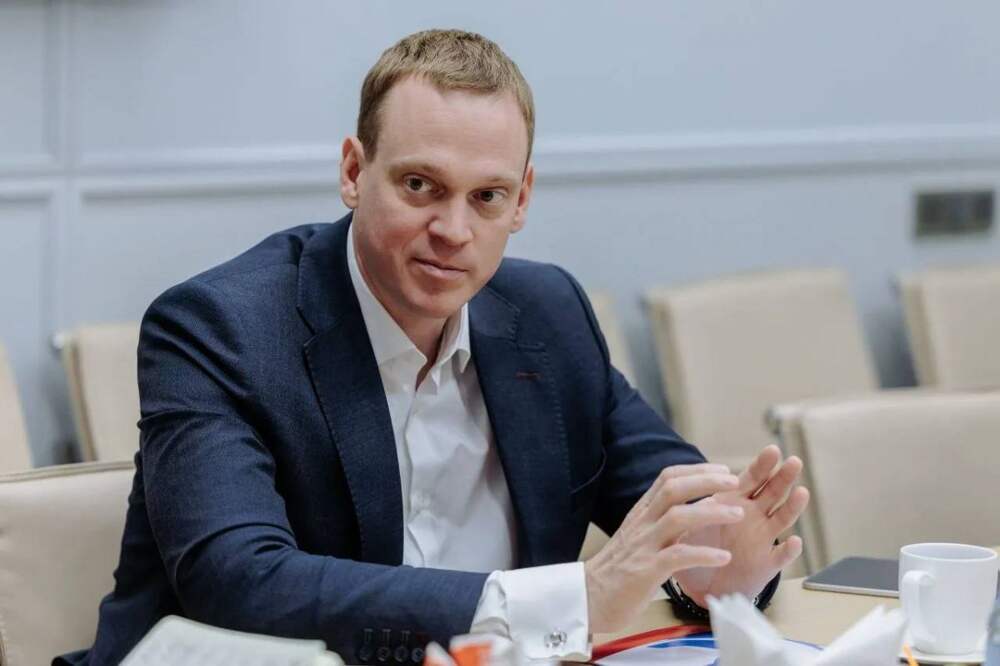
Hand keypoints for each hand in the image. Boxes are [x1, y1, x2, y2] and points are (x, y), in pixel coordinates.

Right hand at [584, 463, 744, 633]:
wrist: (588, 598)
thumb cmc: (618, 570)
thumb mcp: (639, 537)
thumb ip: (662, 521)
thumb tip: (696, 507)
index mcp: (641, 513)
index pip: (667, 478)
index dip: (696, 470)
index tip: (722, 471)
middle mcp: (642, 523)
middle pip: (674, 489)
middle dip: (706, 481)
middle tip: (735, 482)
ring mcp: (643, 545)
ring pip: (678, 517)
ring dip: (712, 512)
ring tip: (738, 515)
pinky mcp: (646, 570)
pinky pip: (678, 556)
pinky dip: (704, 554)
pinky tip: (724, 557)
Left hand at [673, 445, 809, 605]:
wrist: (701, 584)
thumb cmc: (696, 548)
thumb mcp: (690, 524)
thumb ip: (696, 511)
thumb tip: (696, 496)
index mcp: (733, 502)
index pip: (751, 479)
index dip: (762, 465)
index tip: (772, 450)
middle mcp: (753, 516)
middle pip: (773, 492)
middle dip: (784, 477)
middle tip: (794, 461)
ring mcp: (763, 539)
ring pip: (782, 519)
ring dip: (793, 506)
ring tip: (801, 492)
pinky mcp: (767, 564)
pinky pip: (781, 556)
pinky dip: (788, 550)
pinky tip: (794, 541)